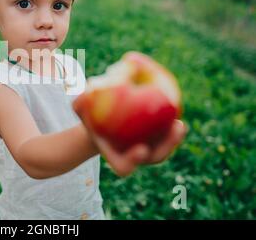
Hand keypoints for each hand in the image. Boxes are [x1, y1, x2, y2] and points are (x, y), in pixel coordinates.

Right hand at [73, 101, 187, 176]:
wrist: (102, 117)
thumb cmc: (91, 113)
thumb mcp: (81, 107)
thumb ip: (80, 102)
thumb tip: (87, 92)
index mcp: (115, 157)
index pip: (123, 166)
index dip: (132, 160)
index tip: (141, 149)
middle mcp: (134, 157)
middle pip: (153, 158)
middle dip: (166, 147)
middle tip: (173, 129)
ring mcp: (148, 149)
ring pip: (165, 147)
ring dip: (174, 138)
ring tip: (179, 123)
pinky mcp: (157, 138)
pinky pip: (166, 131)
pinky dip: (171, 121)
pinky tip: (176, 105)